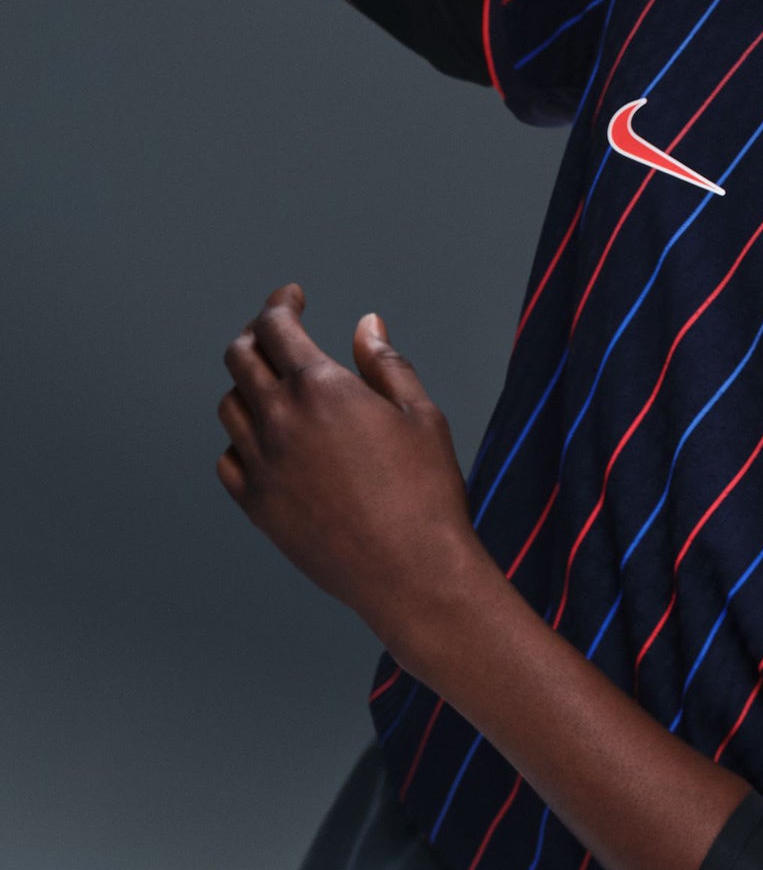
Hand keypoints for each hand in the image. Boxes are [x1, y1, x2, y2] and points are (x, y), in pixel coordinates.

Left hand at [216, 281, 481, 639]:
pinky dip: (243, 440)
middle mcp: (280, 421)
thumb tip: (366, 325)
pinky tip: (269, 441)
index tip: (292, 298)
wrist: (410, 571)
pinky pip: (229, 459)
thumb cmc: (427, 490)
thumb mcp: (420, 414)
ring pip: (229, 407)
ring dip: (248, 385)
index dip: (280, 303)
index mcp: (321, 388)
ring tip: (275, 386)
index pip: (275, 327)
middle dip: (255, 335)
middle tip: (276, 333)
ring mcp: (261, 466)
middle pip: (239, 358)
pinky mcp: (256, 506)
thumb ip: (385, 363)